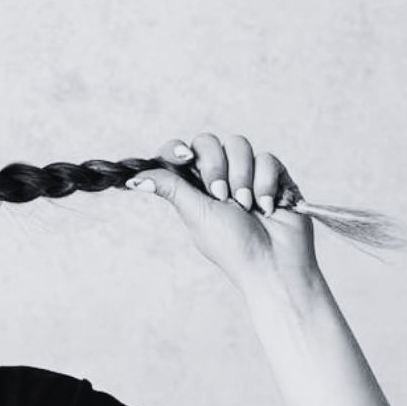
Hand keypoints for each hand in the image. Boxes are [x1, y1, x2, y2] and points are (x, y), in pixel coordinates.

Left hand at [127, 133, 319, 289]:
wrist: (273, 263)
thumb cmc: (231, 245)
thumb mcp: (195, 214)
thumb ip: (170, 187)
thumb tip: (132, 179)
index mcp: (192, 186)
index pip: (177, 153)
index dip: (177, 150)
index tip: (184, 157)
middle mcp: (218, 176)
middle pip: (207, 142)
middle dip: (215, 166)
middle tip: (220, 195)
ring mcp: (246, 174)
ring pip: (238, 144)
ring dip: (242, 177)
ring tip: (245, 206)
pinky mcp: (274, 176)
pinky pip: (266, 158)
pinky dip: (264, 184)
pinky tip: (266, 207)